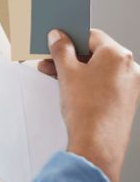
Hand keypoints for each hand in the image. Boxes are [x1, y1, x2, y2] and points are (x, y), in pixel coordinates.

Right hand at [38, 29, 139, 181]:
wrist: (96, 145)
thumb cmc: (86, 108)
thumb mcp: (66, 72)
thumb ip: (61, 49)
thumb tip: (58, 36)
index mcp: (117, 54)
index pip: (91, 35)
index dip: (70, 37)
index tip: (57, 42)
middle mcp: (129, 67)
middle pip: (95, 53)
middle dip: (69, 57)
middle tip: (50, 61)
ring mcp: (130, 85)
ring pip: (99, 69)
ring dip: (76, 70)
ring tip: (55, 77)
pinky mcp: (126, 100)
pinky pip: (105, 83)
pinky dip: (87, 83)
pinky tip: (70, 89)